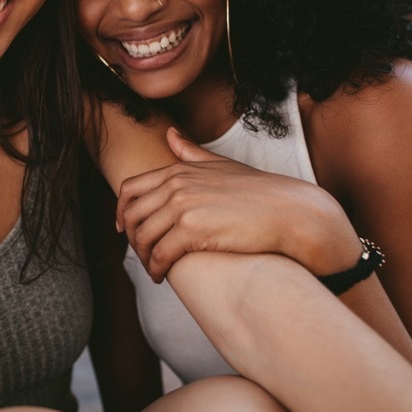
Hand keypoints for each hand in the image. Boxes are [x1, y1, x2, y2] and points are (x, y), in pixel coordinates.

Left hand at [118, 128, 360, 281]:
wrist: (290, 211)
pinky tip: (162, 277)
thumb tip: (169, 134)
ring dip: (143, 258)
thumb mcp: (221, 165)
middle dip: (131, 238)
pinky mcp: (193, 230)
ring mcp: (183, 206)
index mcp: (179, 170)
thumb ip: (191, 152)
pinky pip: (160, 255)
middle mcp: (176, 185)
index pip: (130, 188)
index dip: (121, 211)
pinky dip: (156, 269)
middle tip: (141, 254)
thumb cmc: (260, 191)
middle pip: (132, 215)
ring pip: (143, 237)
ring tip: (153, 269)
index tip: (124, 228)